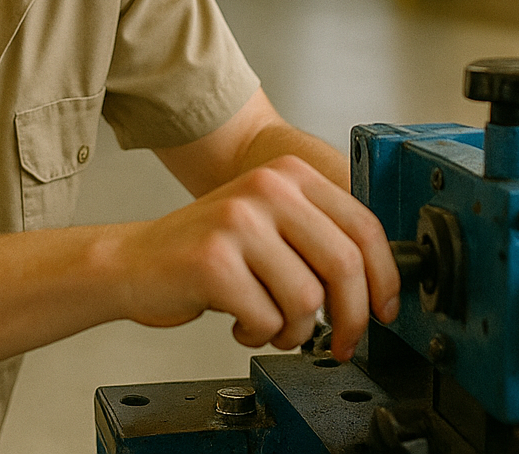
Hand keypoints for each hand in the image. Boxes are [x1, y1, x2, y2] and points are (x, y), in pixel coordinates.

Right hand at [109, 155, 398, 360]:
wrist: (134, 262)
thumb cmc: (208, 252)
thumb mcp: (271, 226)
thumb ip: (320, 240)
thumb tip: (379, 286)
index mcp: (290, 174)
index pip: (363, 226)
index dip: (384, 278)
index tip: (384, 311)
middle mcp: (267, 188)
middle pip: (343, 265)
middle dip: (352, 319)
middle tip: (344, 343)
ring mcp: (239, 222)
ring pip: (307, 301)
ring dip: (295, 331)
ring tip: (270, 325)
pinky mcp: (214, 261)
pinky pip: (266, 319)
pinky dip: (258, 335)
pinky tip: (239, 323)